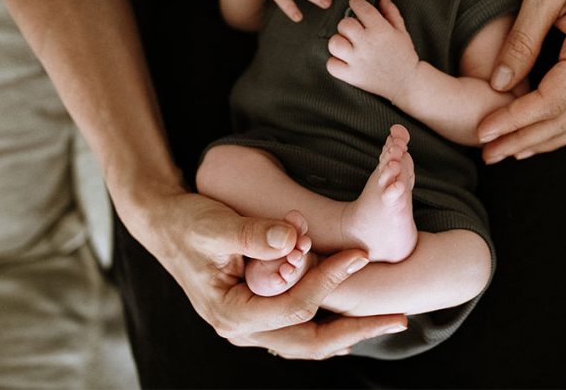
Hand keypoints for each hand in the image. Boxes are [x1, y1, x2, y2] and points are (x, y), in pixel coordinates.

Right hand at [147, 189, 406, 358]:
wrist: (166, 225)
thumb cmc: (189, 222)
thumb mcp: (216, 223)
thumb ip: (252, 233)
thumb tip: (291, 237)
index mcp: (232, 312)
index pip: (296, 306)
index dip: (330, 279)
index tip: (360, 254)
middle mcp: (241, 328)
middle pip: (308, 342)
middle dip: (356, 330)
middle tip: (399, 318)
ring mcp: (249, 327)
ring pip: (306, 344)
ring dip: (347, 333)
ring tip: (386, 322)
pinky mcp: (257, 316)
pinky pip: (297, 333)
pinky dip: (327, 328)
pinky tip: (352, 325)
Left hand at [326, 0, 418, 103]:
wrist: (407, 83)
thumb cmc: (404, 55)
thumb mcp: (401, 31)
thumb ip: (391, 12)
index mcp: (380, 30)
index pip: (361, 8)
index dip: (355, 2)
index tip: (355, 3)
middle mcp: (367, 44)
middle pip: (344, 24)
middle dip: (347, 24)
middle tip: (354, 30)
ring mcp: (357, 61)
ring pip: (334, 43)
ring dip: (339, 42)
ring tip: (348, 45)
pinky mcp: (352, 76)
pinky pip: (331, 64)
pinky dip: (335, 62)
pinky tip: (345, 60)